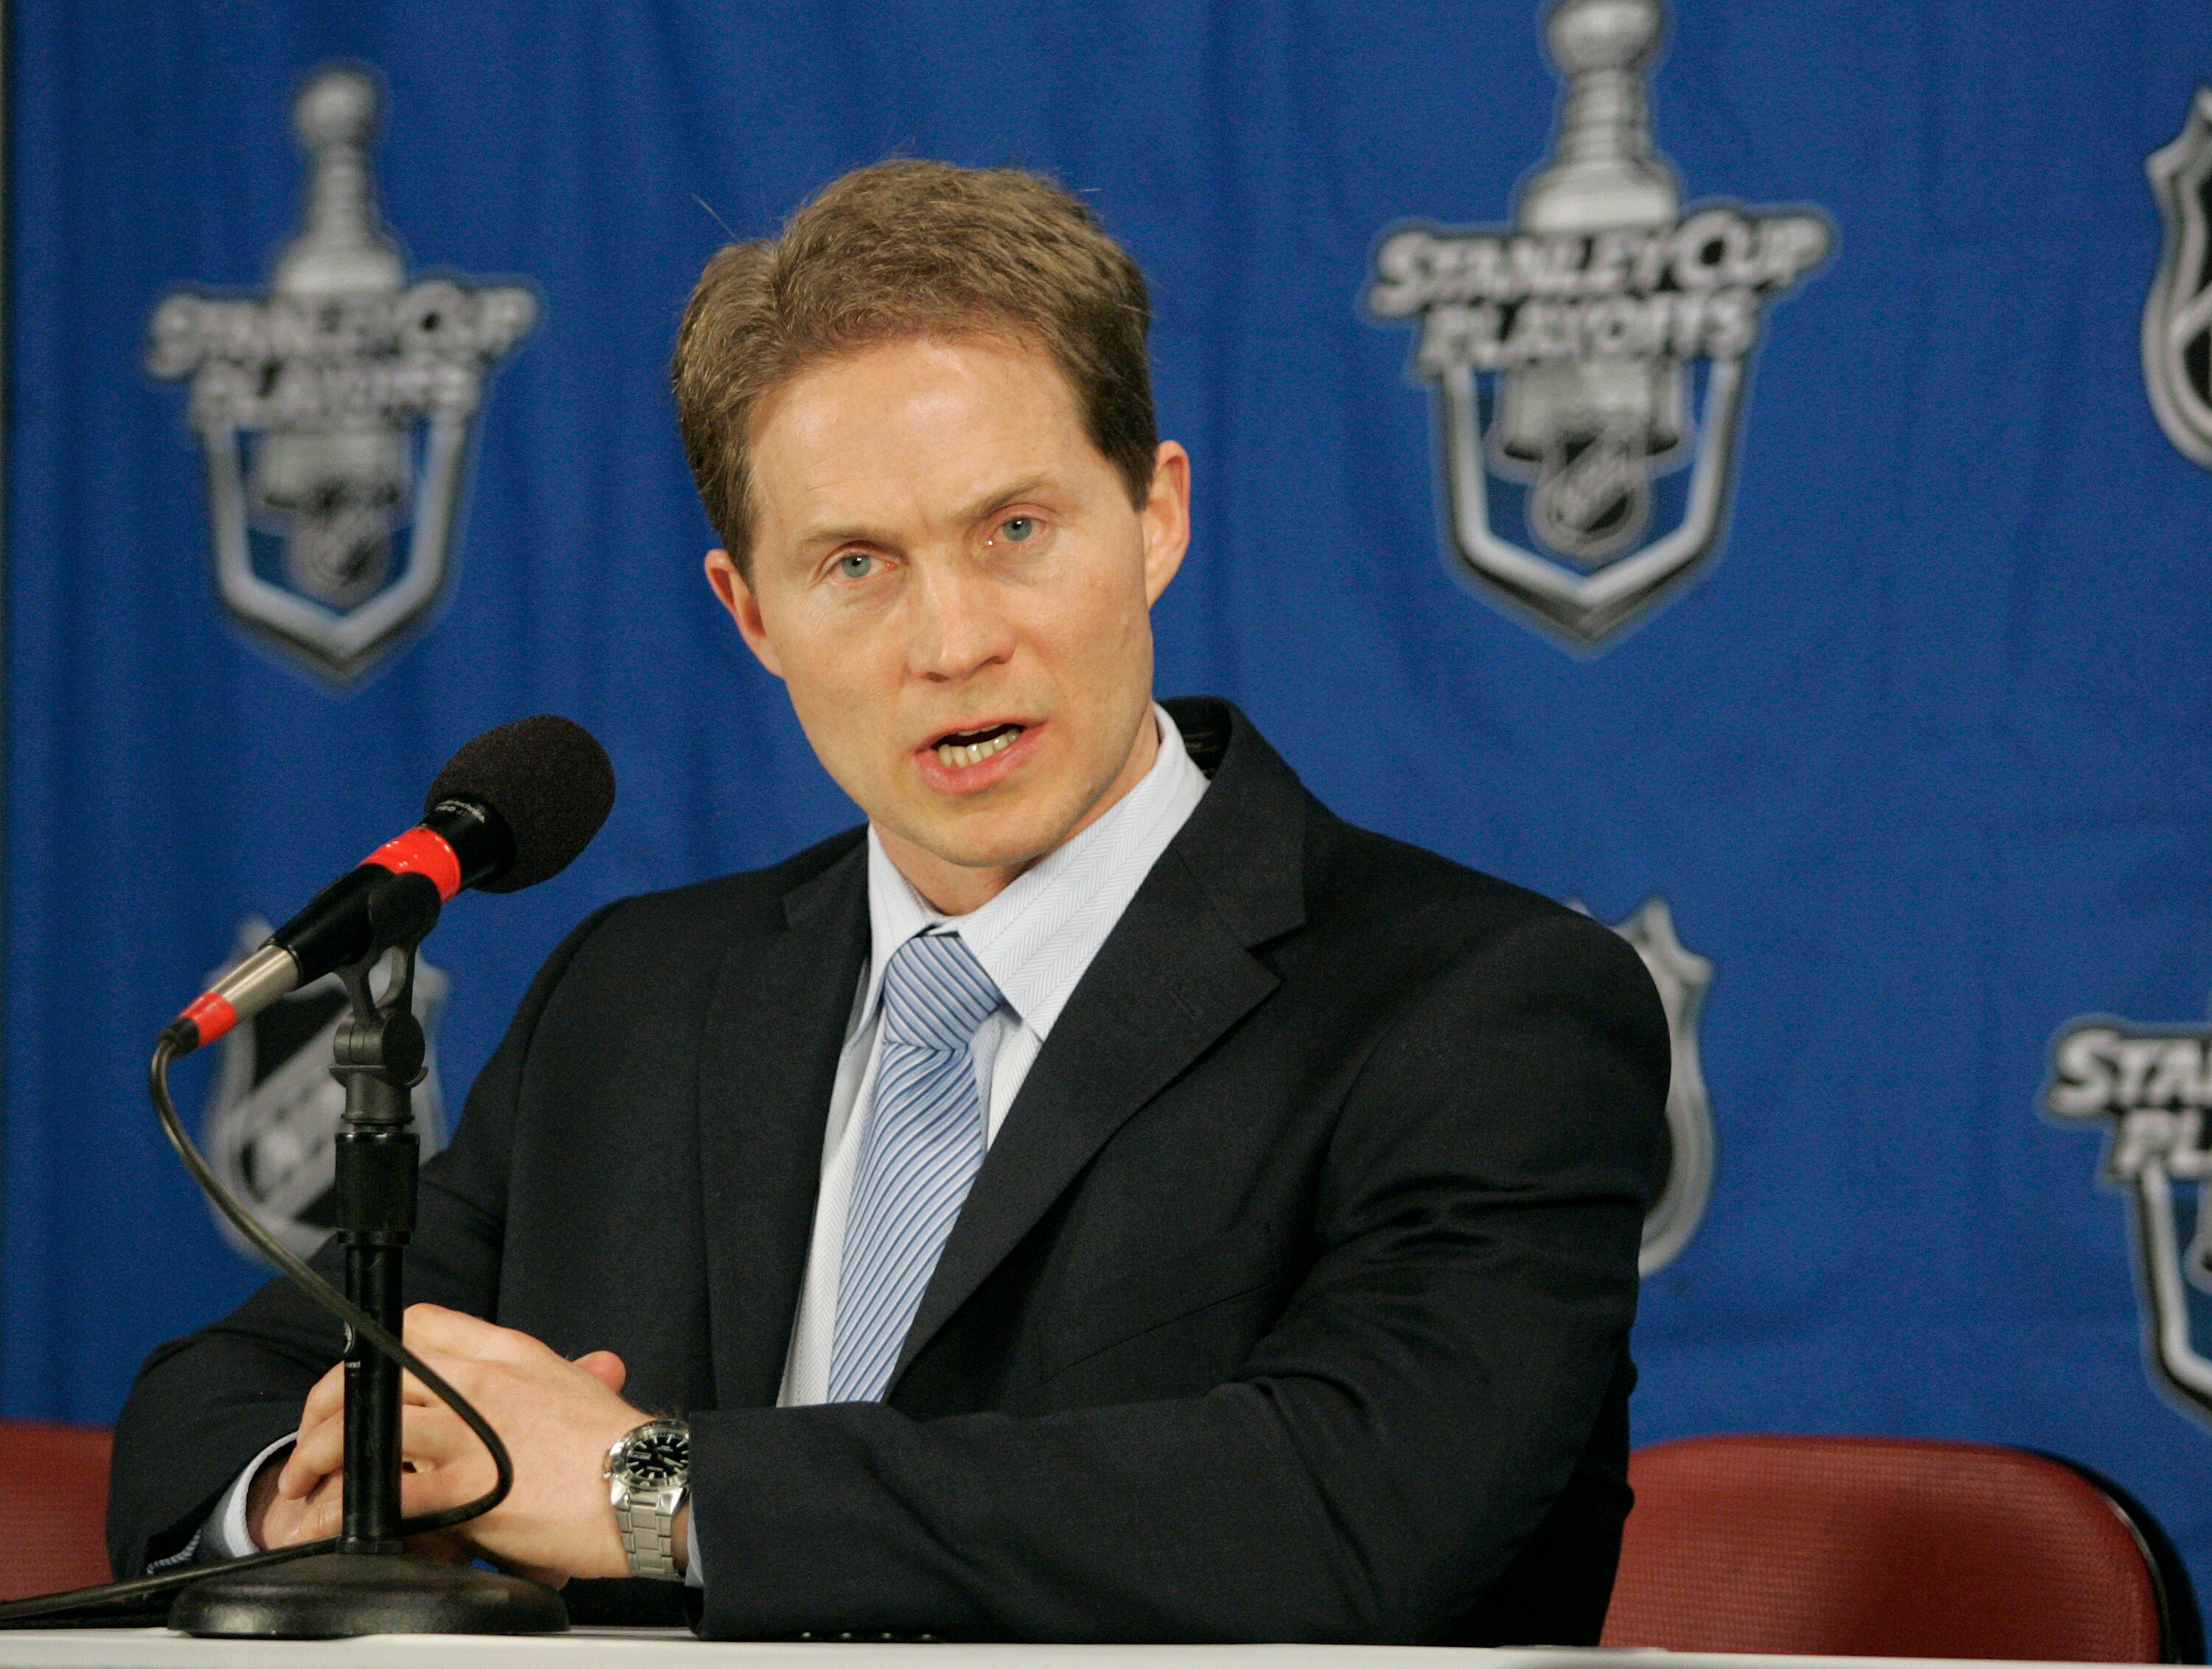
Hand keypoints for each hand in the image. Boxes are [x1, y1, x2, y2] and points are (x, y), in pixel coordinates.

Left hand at [264, 1304, 645, 1584]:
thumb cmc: (622, 1449)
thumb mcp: (578, 1388)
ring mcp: (472, 1432)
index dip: (373, 1351)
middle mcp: (482, 1381)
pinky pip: (388, 1492)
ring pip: (368, 1425)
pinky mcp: (469, 1488)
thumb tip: (531, 1392)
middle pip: (376, 1371)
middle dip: (327, 1404)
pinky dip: (351, 1508)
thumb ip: (539, 1381)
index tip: (358, 1382)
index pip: (419, 1323)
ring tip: (307, 1484)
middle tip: (314, 1440)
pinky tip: (338, 1522)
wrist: (651, 1486)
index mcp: (507, 1353)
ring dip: (322, 1455)